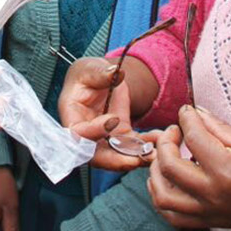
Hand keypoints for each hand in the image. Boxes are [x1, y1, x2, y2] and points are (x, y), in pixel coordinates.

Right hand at [58, 56, 145, 171]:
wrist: (98, 79)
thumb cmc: (88, 73)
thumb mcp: (90, 68)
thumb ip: (100, 73)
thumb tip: (115, 74)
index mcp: (72, 117)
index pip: (77, 134)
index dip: (94, 132)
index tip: (113, 119)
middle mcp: (86, 134)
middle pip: (96, 156)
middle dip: (116, 161)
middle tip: (136, 159)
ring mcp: (104, 138)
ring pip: (116, 157)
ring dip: (134, 158)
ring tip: (152, 153)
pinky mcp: (120, 137)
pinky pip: (132, 147)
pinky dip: (145, 146)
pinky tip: (158, 138)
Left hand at [148, 106, 230, 230]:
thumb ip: (216, 127)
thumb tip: (194, 113)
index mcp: (225, 170)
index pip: (192, 137)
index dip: (186, 118)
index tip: (187, 111)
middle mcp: (212, 194)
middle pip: (168, 165)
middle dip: (166, 141)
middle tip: (176, 131)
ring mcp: (207, 212)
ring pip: (162, 195)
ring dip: (156, 172)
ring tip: (165, 156)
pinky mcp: (208, 222)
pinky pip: (172, 216)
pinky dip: (162, 198)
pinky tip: (167, 180)